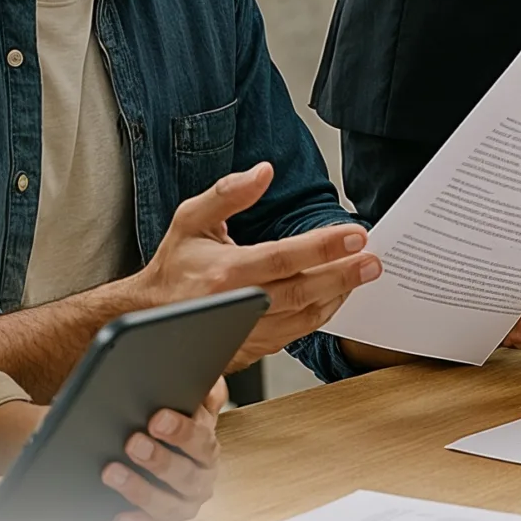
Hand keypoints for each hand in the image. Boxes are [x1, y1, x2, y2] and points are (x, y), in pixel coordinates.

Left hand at [101, 380, 222, 520]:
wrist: (167, 464)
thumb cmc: (174, 434)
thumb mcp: (192, 412)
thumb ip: (204, 396)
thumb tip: (211, 381)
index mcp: (208, 452)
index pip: (202, 441)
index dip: (182, 431)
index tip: (158, 418)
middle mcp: (200, 483)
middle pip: (185, 475)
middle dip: (159, 459)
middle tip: (133, 442)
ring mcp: (181, 507)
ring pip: (165, 505)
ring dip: (139, 489)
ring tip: (111, 472)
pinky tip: (111, 516)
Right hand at [134, 164, 382, 368]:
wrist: (147, 316)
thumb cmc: (174, 265)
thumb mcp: (191, 218)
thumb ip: (228, 193)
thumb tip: (263, 171)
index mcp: (224, 273)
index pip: (284, 256)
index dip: (322, 246)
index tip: (356, 234)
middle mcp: (237, 307)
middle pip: (301, 291)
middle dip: (343, 275)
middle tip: (373, 261)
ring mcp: (245, 333)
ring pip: (303, 318)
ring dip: (336, 297)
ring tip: (361, 274)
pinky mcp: (251, 349)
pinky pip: (294, 334)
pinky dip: (319, 316)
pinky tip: (335, 296)